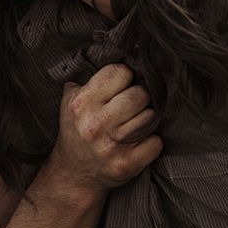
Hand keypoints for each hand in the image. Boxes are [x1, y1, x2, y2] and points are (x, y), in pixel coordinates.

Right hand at [47, 63, 161, 193]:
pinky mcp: (127, 164)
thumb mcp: (71, 100)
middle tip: (131, 106)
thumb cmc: (78, 130)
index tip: (121, 87)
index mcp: (81, 103)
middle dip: (139, 98)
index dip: (124, 77)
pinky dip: (151, 142)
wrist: (74, 174)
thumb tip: (124, 54)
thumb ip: (90, 78)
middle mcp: (95, 124)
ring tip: (132, 125)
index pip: (119, 72)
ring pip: (150, 116)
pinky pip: (156, 142)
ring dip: (145, 119)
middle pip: (139, 94)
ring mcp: (111, 146)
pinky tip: (138, 143)